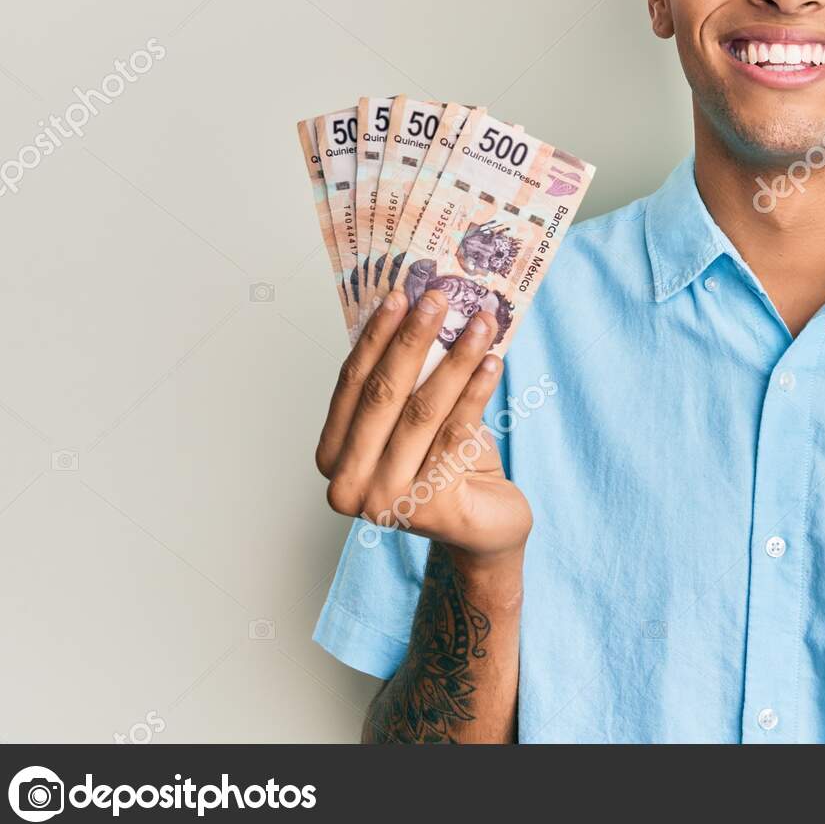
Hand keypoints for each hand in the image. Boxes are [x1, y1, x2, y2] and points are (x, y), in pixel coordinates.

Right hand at [315, 290, 531, 565]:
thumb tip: (419, 309)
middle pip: (383, 394)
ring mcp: (386, 501)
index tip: (400, 294)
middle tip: (439, 298)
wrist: (482, 528)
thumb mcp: (415, 421)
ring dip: (455, 359)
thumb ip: (406, 381)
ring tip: (480, 323)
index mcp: (333, 456)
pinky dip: (476, 391)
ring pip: (423, 411)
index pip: (351, 384)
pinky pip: (455, 433)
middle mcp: (349, 484)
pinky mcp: (430, 508)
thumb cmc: (446, 468)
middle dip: (413, 339)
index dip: (375, 337)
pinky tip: (491, 362)